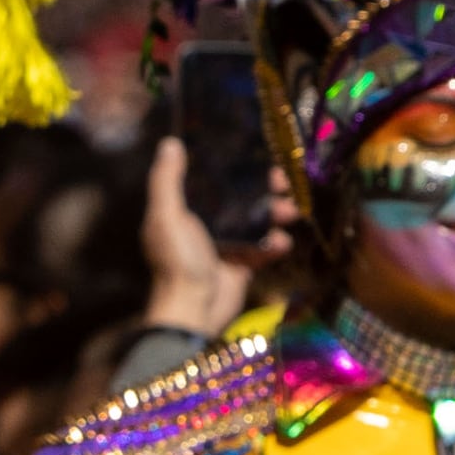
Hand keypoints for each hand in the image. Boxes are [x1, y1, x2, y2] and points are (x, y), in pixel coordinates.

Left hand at [142, 141, 269, 339]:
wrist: (194, 310)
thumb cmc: (177, 261)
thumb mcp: (166, 217)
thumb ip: (166, 181)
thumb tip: (169, 143)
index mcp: (184, 210)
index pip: (212, 180)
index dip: (234, 167)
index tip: (257, 155)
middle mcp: (206, 223)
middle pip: (240, 197)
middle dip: (264, 188)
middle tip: (282, 182)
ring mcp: (226, 243)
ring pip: (257, 219)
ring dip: (276, 213)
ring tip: (289, 212)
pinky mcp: (242, 263)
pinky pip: (264, 247)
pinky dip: (275, 243)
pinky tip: (280, 243)